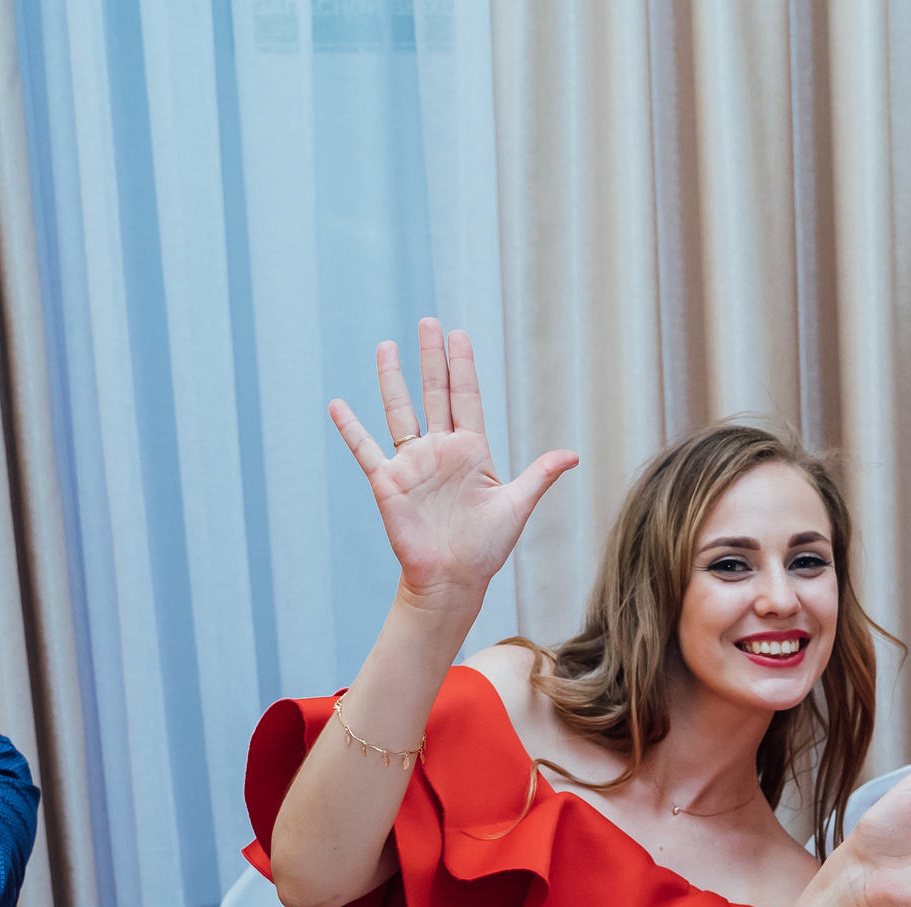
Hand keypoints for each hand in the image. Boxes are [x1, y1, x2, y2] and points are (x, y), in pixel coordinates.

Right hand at [327, 320, 577, 615]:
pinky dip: (351, 428)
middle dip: (432, 359)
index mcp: (472, 452)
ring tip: (386, 346)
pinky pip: (365, 450)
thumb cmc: (486, 547)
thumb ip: (540, 475)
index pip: (466, 399)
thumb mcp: (517, 506)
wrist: (454, 579)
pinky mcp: (388, 482)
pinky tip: (338, 405)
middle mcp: (440, 451)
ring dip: (392, 379)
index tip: (459, 335)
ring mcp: (413, 464)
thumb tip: (573, 454)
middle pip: (434, 394)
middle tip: (429, 323)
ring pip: (400, 411)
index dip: (463, 367)